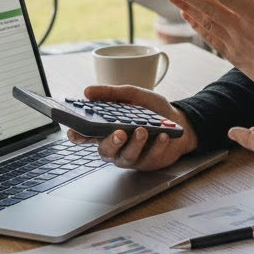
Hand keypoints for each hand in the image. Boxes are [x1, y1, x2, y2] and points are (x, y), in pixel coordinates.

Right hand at [66, 84, 197, 170]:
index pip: (88, 135)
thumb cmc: (152, 110)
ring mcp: (131, 156)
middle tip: (120, 132)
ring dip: (135, 144)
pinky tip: (163, 136)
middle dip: (111, 142)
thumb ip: (112, 94)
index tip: (73, 131)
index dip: (78, 135)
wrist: (180, 121)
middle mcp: (117, 145)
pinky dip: (157, 145)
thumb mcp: (134, 95)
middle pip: (105, 150)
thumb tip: (88, 90)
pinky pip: (149, 157)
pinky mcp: (147, 163)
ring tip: (143, 130)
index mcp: (108, 129)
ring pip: (126, 157)